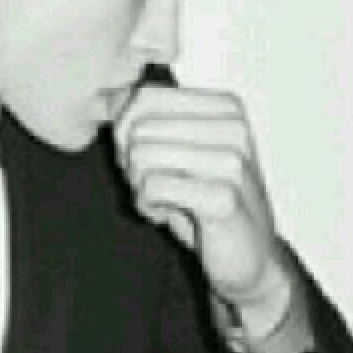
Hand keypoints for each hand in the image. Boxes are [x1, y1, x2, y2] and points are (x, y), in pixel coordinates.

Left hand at [113, 83, 290, 325]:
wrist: (248, 256)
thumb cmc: (209, 202)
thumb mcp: (174, 151)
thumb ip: (143, 120)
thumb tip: (103, 98)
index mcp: (224, 107)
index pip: (145, 96)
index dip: (127, 132)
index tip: (146, 159)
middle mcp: (233, 126)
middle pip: (137, 127)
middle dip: (131, 162)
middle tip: (155, 185)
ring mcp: (232, 161)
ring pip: (141, 155)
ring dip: (139, 186)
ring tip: (163, 199)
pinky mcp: (224, 197)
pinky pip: (152, 186)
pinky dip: (147, 205)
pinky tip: (167, 214)